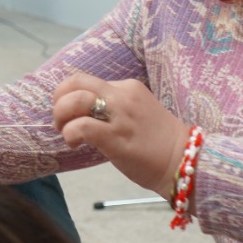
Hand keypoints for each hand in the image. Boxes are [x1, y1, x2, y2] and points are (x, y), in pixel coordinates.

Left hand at [52, 72, 189, 198]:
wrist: (183, 161)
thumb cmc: (158, 143)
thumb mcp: (136, 112)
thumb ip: (112, 108)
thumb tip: (83, 114)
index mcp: (127, 87)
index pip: (87, 81)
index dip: (70, 95)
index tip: (70, 114)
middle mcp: (123, 95)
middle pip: (77, 82)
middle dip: (59, 100)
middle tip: (60, 121)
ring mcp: (120, 115)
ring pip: (76, 100)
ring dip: (61, 116)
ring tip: (66, 133)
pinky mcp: (116, 136)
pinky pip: (81, 126)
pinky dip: (70, 134)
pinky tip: (75, 145)